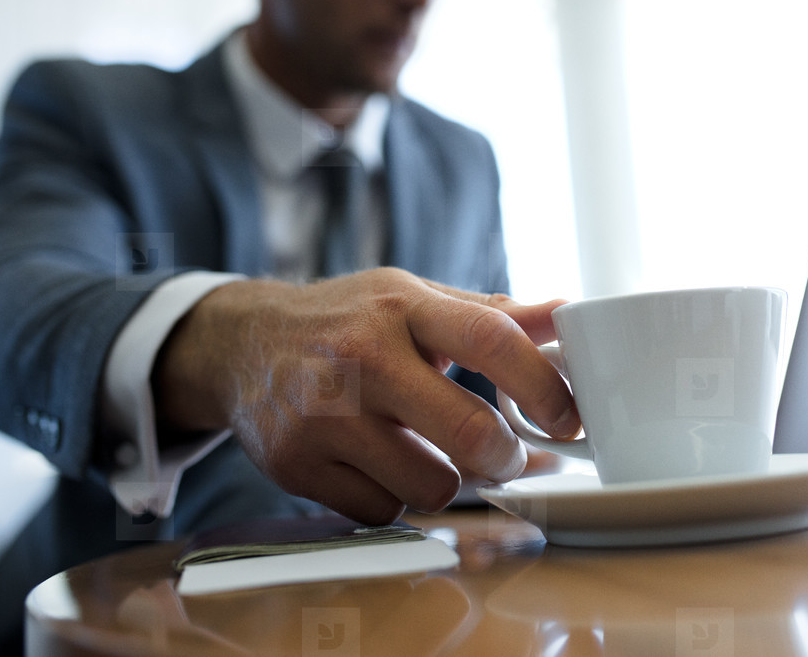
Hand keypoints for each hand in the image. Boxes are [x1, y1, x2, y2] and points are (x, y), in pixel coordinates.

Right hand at [154, 267, 577, 523]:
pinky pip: (382, 510)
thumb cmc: (346, 320)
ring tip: (426, 449)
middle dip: (507, 457)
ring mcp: (324, 416)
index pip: (493, 340)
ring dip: (445, 479)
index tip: (566, 418)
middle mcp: (362, 358)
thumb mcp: (414, 297)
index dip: (544, 386)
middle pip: (469, 433)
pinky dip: (392, 496)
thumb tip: (567, 313)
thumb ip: (492, 313)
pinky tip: (376, 462)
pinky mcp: (297, 465)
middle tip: (507, 454)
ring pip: (431, 486)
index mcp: (403, 306)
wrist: (240, 345)